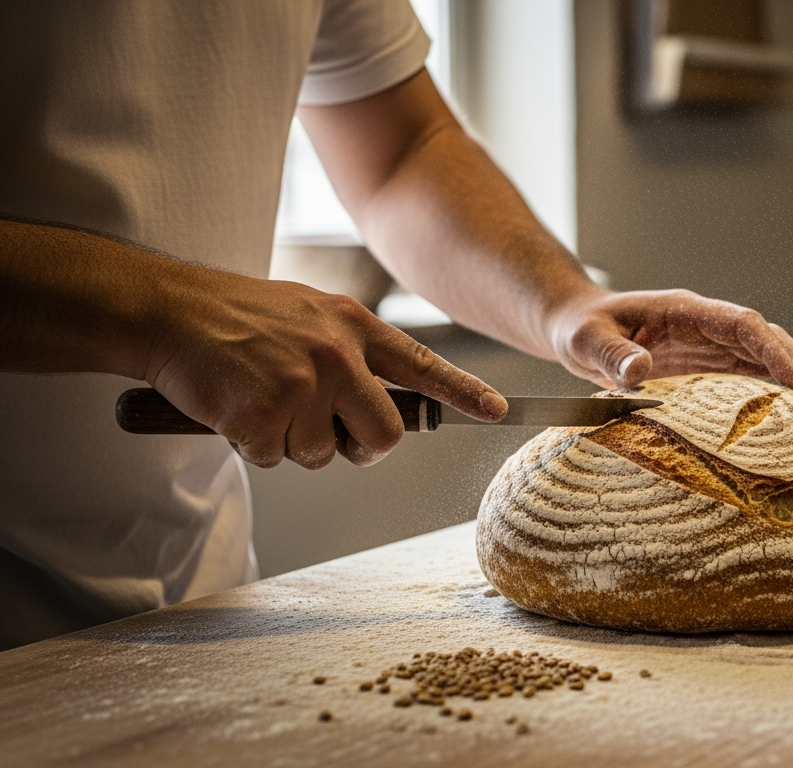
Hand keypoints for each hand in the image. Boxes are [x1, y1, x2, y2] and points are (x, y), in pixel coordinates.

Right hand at [145, 269, 505, 468]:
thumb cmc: (238, 317)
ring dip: (294, 443)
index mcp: (353, 326)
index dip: (462, 393)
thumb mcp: (310, 314)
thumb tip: (382, 400)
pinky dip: (253, 445)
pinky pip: (275, 458)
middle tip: (330, 434)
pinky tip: (235, 408)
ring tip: (261, 398)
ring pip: (325, 454)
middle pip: (386, 435)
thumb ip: (350, 351)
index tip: (498, 410)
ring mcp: (302, 384)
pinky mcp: (263, 414)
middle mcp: (337, 354)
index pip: (422, 365)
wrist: (169, 310)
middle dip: (363, 448)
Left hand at [545, 288, 792, 405]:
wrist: (576, 327)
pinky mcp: (705, 366)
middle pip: (765, 340)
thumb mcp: (586, 339)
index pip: (740, 324)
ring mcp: (708, 345)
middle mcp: (705, 325)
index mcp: (684, 310)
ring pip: (764, 359)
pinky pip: (747, 377)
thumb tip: (639, 371)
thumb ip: (611, 353)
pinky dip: (776, 393)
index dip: (770, 349)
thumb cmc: (580, 328)